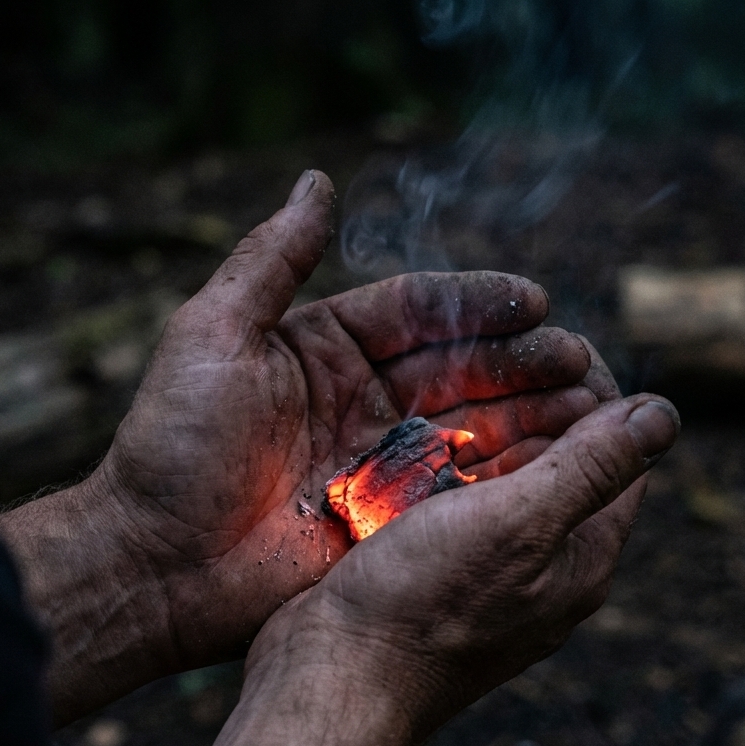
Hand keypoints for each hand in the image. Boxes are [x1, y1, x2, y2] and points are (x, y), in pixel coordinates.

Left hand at [90, 170, 599, 674]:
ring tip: (589, 407)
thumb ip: (271, 259)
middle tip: (580, 360)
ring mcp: (378, 460)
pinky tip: (554, 467)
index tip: (536, 303)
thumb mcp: (212, 337)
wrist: (155, 565)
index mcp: (326, 347)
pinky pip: (458, 490)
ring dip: (528, 417)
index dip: (478, 304)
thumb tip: (318, 180)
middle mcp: (361, 398)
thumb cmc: (174, 445)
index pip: (418, 311)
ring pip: (469, 427)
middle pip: (457, 368)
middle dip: (521, 363)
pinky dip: (505, 478)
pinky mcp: (387, 518)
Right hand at [247, 392, 680, 741]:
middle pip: (564, 467)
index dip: (602, 395)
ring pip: (507, 483)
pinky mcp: (441, 578)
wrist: (334, 679)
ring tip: (459, 381)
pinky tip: (422, 438)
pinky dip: (452, 466)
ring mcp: (490, 576)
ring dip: (493, 431)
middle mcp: (545, 569)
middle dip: (543, 406)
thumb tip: (665, 413)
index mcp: (582, 557)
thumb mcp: (519, 521)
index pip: (621, 457)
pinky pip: (461, 506)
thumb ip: (593, 467)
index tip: (562, 346)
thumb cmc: (423, 602)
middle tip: (503, 356)